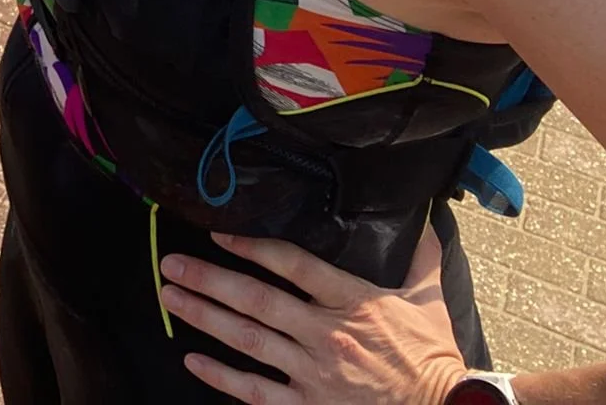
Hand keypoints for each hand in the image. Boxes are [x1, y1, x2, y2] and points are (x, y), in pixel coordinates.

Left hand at [157, 228, 466, 404]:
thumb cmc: (434, 356)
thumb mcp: (428, 298)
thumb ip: (419, 256)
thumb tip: (421, 218)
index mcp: (351, 301)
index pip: (292, 264)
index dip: (252, 246)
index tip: (218, 234)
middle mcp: (326, 334)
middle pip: (255, 299)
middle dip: (208, 280)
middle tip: (172, 265)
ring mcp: (314, 373)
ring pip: (247, 339)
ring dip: (204, 316)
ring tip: (171, 298)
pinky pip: (256, 391)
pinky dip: (222, 376)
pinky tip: (194, 360)